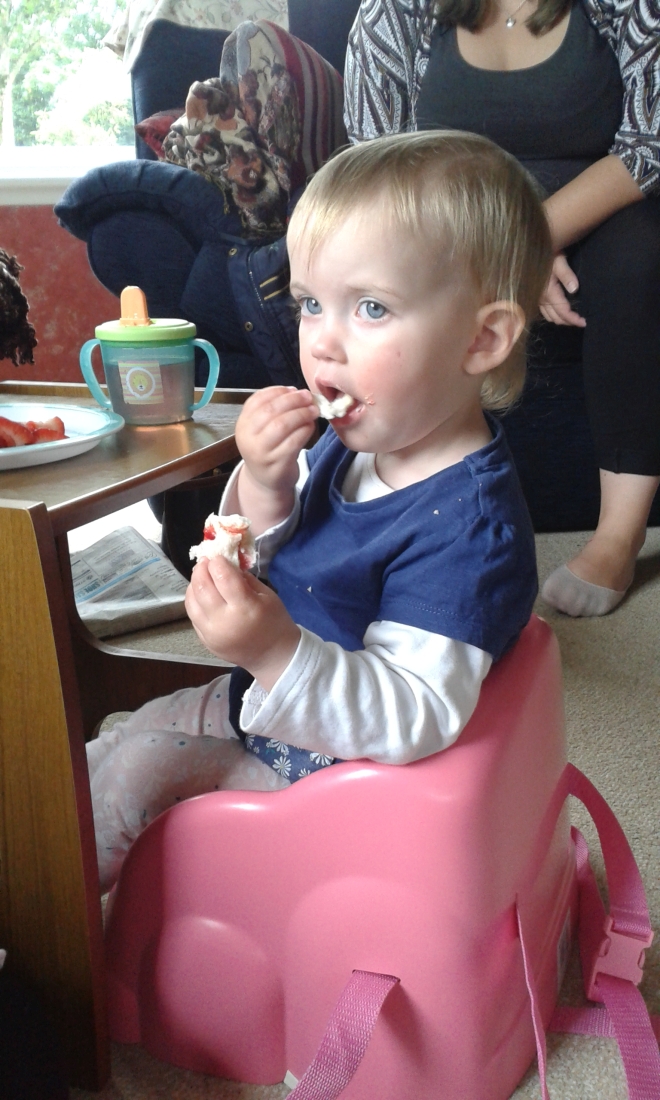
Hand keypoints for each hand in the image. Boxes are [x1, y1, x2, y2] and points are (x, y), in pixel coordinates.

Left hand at [185, 557, 300, 690]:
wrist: (272, 657)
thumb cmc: (274, 622)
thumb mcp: (267, 595)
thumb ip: (244, 579)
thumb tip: (225, 563)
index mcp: (245, 608)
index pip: (223, 577)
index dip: (218, 562)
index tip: (218, 555)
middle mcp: (224, 621)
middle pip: (203, 587)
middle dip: (201, 569)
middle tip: (205, 561)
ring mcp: (211, 633)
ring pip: (192, 601)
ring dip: (194, 583)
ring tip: (201, 575)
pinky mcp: (204, 640)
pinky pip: (193, 615)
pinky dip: (193, 599)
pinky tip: (201, 593)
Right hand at [236, 386, 316, 496]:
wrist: (266, 481)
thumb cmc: (268, 448)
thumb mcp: (262, 428)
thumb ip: (274, 409)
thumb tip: (294, 391)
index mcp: (242, 424)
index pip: (257, 400)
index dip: (277, 391)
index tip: (293, 389)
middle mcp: (247, 438)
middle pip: (270, 411)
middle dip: (292, 400)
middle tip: (308, 397)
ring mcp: (261, 452)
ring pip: (282, 425)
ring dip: (301, 414)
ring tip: (313, 410)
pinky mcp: (277, 464)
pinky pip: (294, 442)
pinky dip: (305, 430)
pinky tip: (310, 426)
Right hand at [539, 255, 585, 327]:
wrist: (530, 252)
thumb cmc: (547, 254)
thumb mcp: (559, 261)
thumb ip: (567, 275)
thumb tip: (574, 289)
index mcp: (549, 292)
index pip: (563, 312)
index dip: (573, 319)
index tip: (584, 322)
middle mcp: (542, 299)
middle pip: (556, 318)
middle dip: (569, 322)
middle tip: (581, 321)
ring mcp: (538, 299)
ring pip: (550, 317)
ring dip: (562, 320)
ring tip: (573, 318)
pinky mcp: (536, 297)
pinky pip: (545, 312)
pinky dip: (554, 315)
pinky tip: (561, 312)